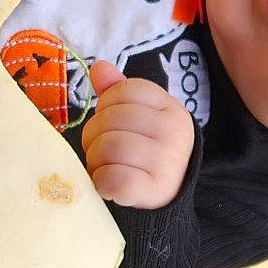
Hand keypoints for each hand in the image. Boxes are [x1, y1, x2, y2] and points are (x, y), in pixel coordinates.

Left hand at [81, 60, 195, 208]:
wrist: (165, 200)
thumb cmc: (145, 155)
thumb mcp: (138, 119)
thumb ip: (117, 92)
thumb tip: (99, 67)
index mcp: (170, 108)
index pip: (124, 90)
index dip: (106, 106)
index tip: (111, 124)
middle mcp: (173, 131)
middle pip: (111, 118)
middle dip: (94, 136)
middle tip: (101, 152)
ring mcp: (167, 161)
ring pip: (109, 147)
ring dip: (95, 160)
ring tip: (104, 168)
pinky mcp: (154, 189)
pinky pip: (113, 178)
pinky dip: (101, 183)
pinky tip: (108, 186)